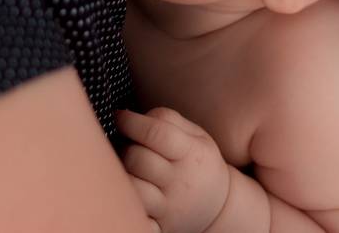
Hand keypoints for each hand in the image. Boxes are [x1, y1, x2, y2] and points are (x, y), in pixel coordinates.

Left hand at [117, 107, 232, 232]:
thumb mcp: (197, 135)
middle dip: (126, 147)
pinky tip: (130, 195)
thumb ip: (168, 119)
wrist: (219, 207)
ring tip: (130, 169)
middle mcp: (181, 182)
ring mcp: (169, 207)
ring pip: (132, 188)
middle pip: (138, 158)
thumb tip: (135, 116)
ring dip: (123, 174)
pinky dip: (128, 206)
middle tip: (130, 146)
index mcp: (192, 153)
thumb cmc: (199, 162)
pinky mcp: (159, 226)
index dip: (132, 121)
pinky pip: (134, 216)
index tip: (120, 117)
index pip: (156, 133)